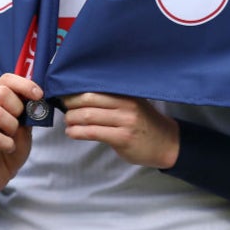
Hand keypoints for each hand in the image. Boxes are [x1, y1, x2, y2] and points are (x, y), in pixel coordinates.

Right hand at [0, 73, 41, 199]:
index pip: (5, 79)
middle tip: (20, 122)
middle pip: (0, 92)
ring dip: (12, 125)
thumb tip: (40, 97)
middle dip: (18, 107)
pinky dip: (8, 143)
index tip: (39, 95)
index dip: (24, 84)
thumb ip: (29, 111)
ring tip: (12, 136)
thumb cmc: (9, 147)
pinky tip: (9, 149)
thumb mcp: (24, 126)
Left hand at [61, 93, 179, 168]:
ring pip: (89, 116)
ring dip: (71, 119)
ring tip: (67, 122)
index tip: (64, 92)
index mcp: (126, 93)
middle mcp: (126, 104)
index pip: (95, 87)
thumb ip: (113, 98)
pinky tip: (72, 132)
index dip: (76, 89)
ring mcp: (125, 121)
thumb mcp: (133, 103)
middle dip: (70, 103)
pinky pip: (93, 133)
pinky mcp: (123, 138)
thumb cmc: (145, 122)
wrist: (166, 143)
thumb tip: (83, 95)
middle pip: (89, 99)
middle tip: (63, 107)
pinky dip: (78, 132)